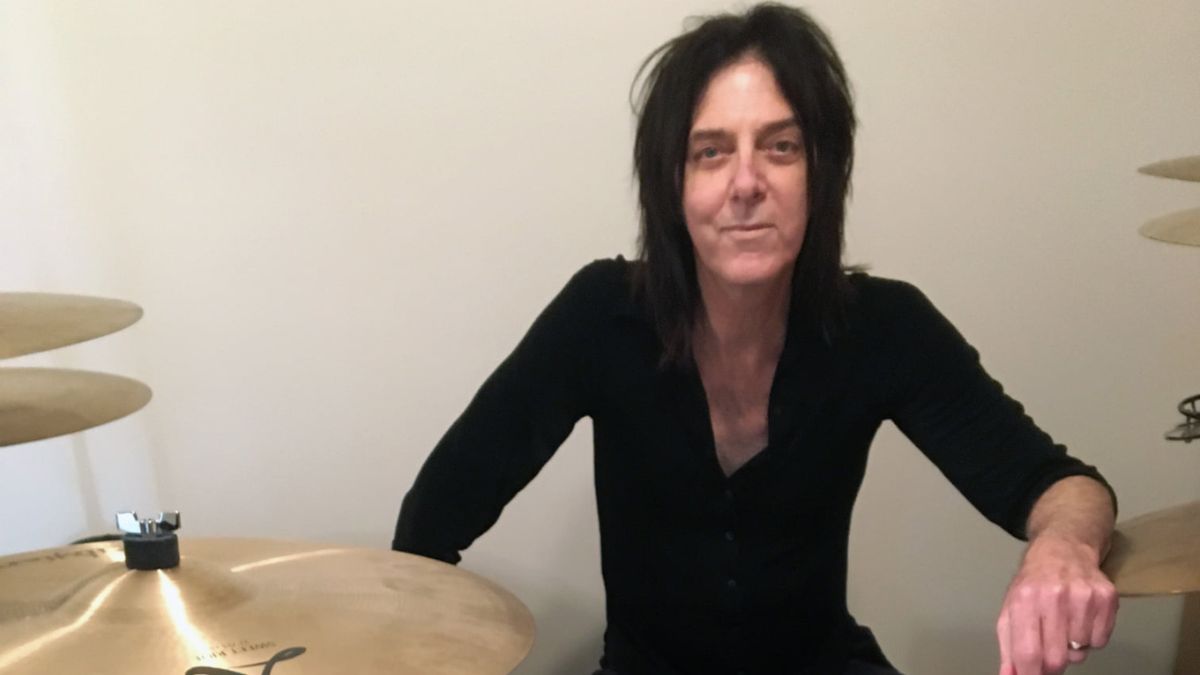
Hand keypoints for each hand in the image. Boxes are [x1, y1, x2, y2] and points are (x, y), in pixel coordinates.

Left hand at [996, 534, 1117, 674]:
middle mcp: (1054, 596)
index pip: (1028, 652)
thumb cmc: (1033, 583)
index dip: (1030, 674)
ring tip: (1064, 625)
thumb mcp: (1011, 608)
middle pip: (1057, 658)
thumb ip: (1009, 646)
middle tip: (1049, 652)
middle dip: (1052, 664)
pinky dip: (1091, 638)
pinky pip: (1100, 641)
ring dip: (1072, 648)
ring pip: (1081, 652)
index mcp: (1024, 600)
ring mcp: (1083, 596)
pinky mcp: (1107, 597)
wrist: (1063, 549)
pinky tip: (1081, 618)